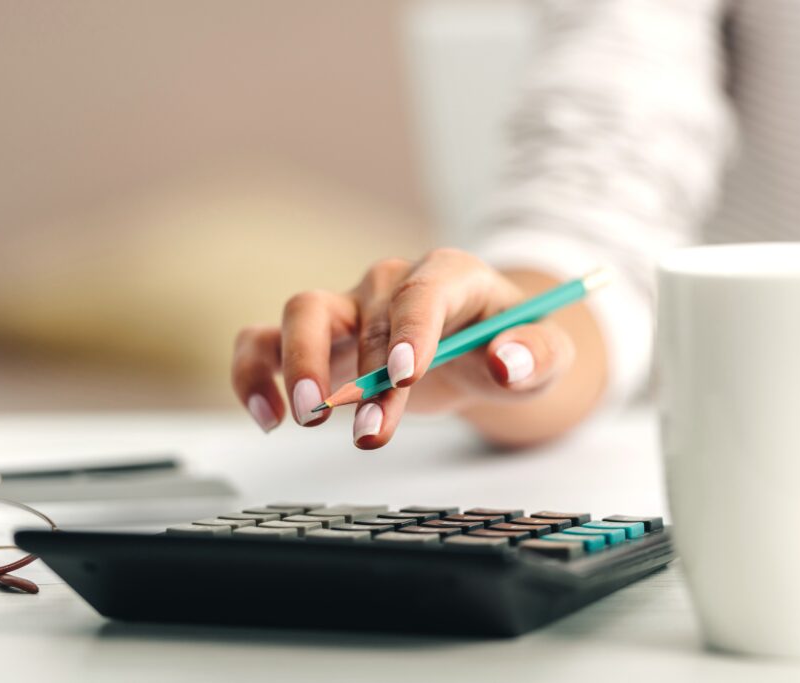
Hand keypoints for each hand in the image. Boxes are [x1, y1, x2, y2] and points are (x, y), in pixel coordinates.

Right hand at [231, 248, 580, 448]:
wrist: (482, 354)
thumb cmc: (509, 348)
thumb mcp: (545, 357)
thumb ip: (535, 356)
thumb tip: (505, 362)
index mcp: (451, 275)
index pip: (424, 291)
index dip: (411, 329)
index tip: (405, 375)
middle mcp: (392, 283)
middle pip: (369, 316)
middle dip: (369, 380)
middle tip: (373, 433)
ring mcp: (350, 307)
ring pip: (304, 311)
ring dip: (301, 363)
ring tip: (310, 418)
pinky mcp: (317, 340)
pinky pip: (265, 341)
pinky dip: (254, 372)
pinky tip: (268, 417)